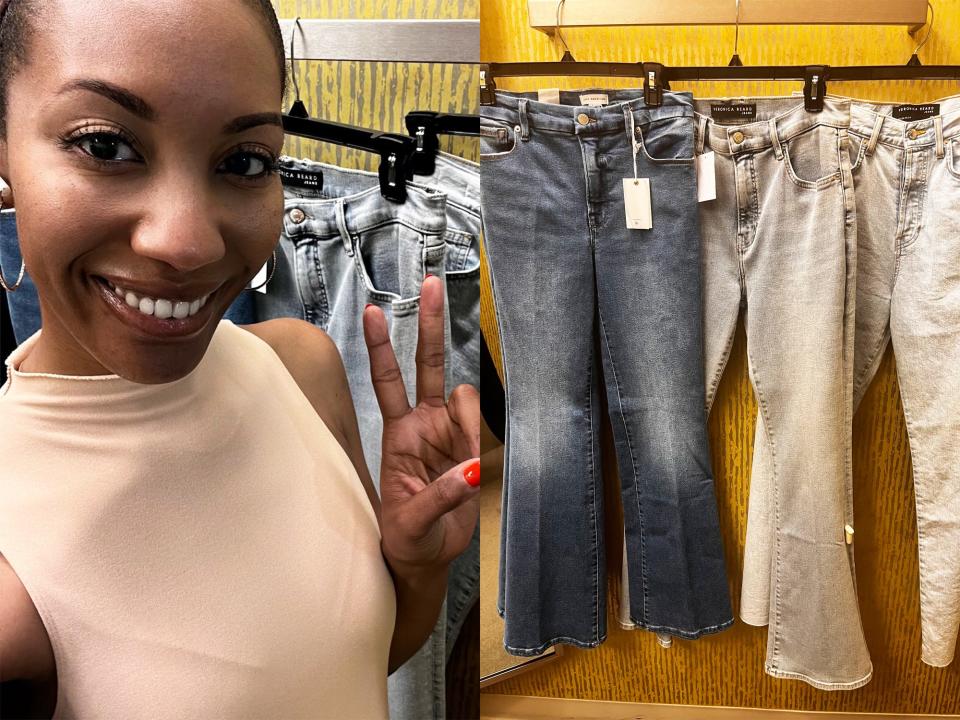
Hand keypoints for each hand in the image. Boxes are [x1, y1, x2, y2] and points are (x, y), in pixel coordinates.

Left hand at [363, 275, 479, 575]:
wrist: (424, 559)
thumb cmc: (406, 539)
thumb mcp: (413, 523)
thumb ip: (440, 496)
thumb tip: (469, 472)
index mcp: (398, 435)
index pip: (387, 382)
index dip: (380, 347)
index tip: (371, 311)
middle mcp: (423, 425)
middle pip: (428, 364)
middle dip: (430, 323)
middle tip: (432, 281)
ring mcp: (449, 433)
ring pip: (466, 396)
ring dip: (469, 420)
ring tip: (464, 467)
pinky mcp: (471, 448)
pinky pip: (482, 427)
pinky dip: (481, 439)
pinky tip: (473, 471)